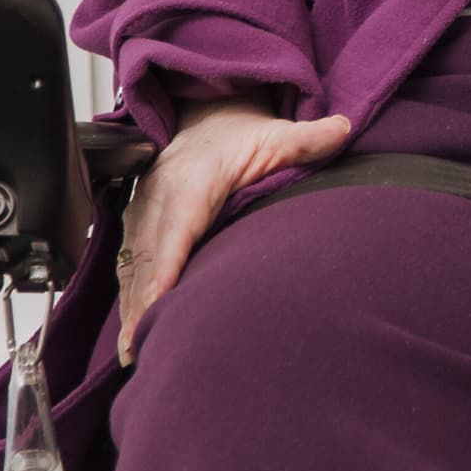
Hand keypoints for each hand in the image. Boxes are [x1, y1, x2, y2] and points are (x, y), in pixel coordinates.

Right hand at [114, 96, 352, 365]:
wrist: (208, 120)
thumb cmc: (242, 134)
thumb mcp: (277, 134)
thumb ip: (307, 139)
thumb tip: (343, 129)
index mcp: (192, 180)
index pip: (178, 225)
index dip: (166, 262)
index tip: (159, 297)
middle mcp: (159, 198)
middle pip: (147, 255)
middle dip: (142, 301)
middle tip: (139, 345)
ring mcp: (143, 212)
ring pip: (132, 265)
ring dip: (129, 307)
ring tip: (128, 351)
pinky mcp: (137, 225)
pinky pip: (128, 265)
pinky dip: (127, 298)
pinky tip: (128, 332)